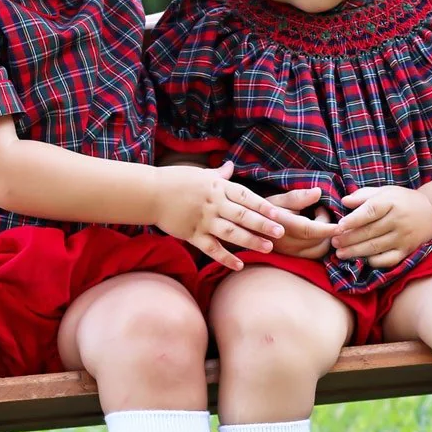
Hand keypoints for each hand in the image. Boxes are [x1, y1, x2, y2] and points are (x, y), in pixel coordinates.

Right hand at [155, 162, 314, 270]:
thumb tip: (231, 166)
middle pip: (242, 215)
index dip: (263, 205)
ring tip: (268, 247)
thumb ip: (218, 174)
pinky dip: (225, 257)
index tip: (279, 213)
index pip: (245, 196)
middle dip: (263, 224)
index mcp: (217, 187)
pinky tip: (239, 265)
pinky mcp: (192, 234)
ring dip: (250, 240)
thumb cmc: (176, 181)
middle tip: (281, 231)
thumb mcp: (199, 174)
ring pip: (230, 233)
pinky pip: (211, 248)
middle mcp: (213, 203)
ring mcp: (203, 220)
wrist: (150, 193)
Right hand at [265, 187, 335, 258]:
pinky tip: (318, 233)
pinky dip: (322, 245)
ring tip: (318, 220)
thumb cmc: (265, 211)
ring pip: (319, 251)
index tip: (342, 225)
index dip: (327, 228)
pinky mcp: (294, 259)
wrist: (250, 228)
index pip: (309, 230)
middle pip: (318, 242)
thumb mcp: (277, 199)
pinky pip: (315, 255)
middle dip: (327, 226)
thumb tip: (318, 192)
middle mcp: (287, 244)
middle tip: (320, 210)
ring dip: (326, 237)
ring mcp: (290, 254)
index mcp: (282, 227)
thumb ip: (298, 197)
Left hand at [334, 185, 431, 267]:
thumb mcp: (384, 191)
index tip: (339, 226)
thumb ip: (363, 196)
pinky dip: (374, 261)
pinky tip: (360, 260)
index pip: (371, 211)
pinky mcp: (406, 251)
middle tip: (334, 242)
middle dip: (349, 238)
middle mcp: (398, 220)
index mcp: (391, 202)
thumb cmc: (401, 200)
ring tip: (340, 253)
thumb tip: (344, 201)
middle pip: (370, 231)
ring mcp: (403, 237)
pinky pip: (388, 259)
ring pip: (376, 247)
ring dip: (356, 252)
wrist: (430, 213)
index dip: (354, 219)